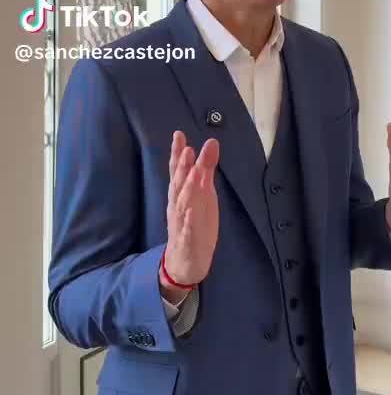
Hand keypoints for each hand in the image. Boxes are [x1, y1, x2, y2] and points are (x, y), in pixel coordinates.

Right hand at [161, 131, 219, 293]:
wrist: (185, 260)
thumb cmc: (194, 222)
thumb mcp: (203, 193)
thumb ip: (205, 170)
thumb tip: (210, 144)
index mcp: (181, 193)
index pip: (178, 170)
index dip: (177, 153)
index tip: (179, 135)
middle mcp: (178, 205)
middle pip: (178, 184)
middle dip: (182, 167)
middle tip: (188, 149)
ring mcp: (182, 222)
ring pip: (182, 204)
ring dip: (186, 189)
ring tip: (192, 174)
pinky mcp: (188, 239)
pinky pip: (188, 229)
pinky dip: (189, 221)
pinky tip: (192, 213)